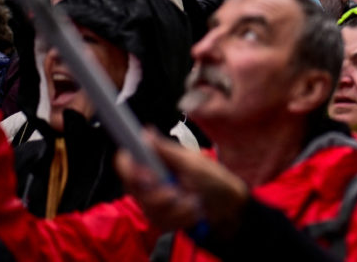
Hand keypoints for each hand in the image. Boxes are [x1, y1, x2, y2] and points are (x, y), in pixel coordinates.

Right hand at [115, 130, 248, 236]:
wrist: (228, 207)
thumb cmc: (213, 179)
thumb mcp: (192, 163)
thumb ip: (166, 151)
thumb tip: (146, 132)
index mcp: (156, 163)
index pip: (128, 164)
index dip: (129, 168)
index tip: (145, 174)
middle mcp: (151, 182)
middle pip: (136, 191)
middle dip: (159, 196)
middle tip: (176, 194)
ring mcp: (154, 202)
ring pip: (149, 209)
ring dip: (176, 208)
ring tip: (194, 202)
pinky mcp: (162, 218)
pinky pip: (161, 222)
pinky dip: (181, 219)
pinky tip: (193, 213)